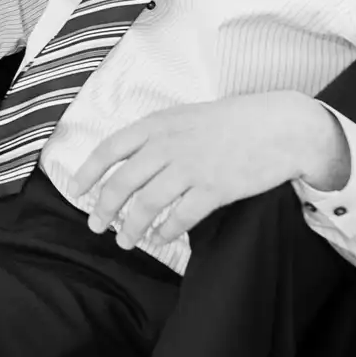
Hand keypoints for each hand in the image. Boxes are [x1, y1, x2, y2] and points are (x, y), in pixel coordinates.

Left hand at [72, 92, 350, 251]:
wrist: (280, 126)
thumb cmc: (232, 121)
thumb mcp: (184, 116)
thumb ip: (156, 136)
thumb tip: (130, 159)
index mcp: (156, 125)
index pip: (109, 149)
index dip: (88, 172)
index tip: (76, 191)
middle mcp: (167, 145)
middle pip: (121, 183)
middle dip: (103, 208)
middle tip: (96, 225)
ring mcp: (190, 167)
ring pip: (146, 204)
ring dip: (131, 227)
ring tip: (125, 240)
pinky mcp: (214, 189)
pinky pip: (180, 217)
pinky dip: (166, 231)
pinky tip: (161, 237)